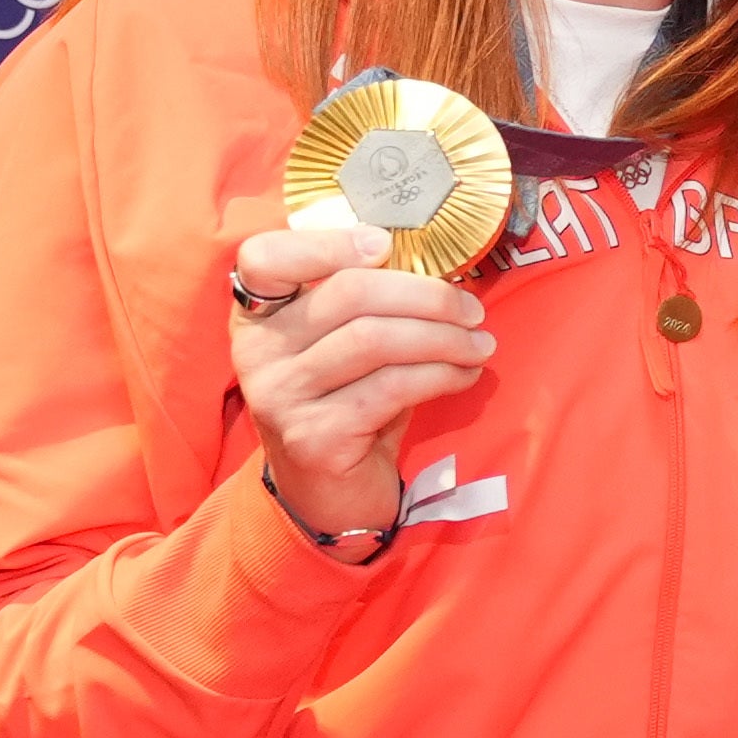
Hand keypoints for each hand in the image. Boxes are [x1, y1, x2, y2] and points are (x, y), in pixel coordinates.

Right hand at [231, 223, 487, 540]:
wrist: (331, 494)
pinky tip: (465, 376)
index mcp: (258, 317)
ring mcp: (280, 395)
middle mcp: (257, 352)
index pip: (264, 258)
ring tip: (480, 344)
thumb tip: (438, 266)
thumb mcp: (345, 347)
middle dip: (427, 296)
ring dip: (444, 337)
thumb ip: (366, 303)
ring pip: (375, 339)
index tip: (385, 246)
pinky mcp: (315, 436)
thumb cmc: (347, 403)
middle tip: (472, 309)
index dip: (325, 243)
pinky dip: (442, 375)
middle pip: (348, 293)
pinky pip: (392, 388)